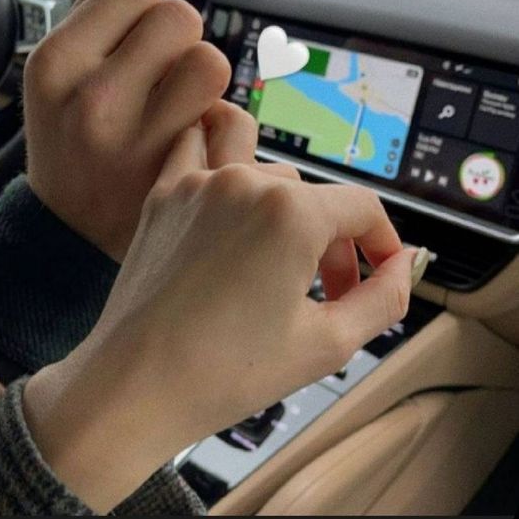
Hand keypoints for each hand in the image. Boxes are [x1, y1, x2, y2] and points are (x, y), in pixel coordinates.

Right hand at [24, 0, 255, 260]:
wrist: (72, 225)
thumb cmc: (71, 129)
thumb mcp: (65, 64)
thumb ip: (101, 3)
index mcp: (56, 61)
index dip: (144, 8)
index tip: (132, 39)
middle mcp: (92, 97)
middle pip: (180, 16)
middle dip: (177, 36)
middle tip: (157, 70)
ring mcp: (137, 138)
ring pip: (210, 61)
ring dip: (201, 74)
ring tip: (176, 98)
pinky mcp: (179, 170)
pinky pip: (225, 111)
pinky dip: (215, 113)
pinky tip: (188, 131)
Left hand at [24, 124, 419, 512]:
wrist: (134, 387)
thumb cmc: (226, 372)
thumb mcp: (329, 345)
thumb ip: (385, 298)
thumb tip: (403, 266)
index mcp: (291, 213)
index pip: (363, 208)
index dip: (382, 245)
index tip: (378, 279)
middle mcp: (246, 182)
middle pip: (314, 198)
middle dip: (332, 244)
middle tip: (327, 297)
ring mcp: (200, 183)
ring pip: (265, 173)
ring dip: (285, 206)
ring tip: (280, 253)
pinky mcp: (165, 193)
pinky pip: (199, 151)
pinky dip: (222, 162)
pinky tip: (229, 200)